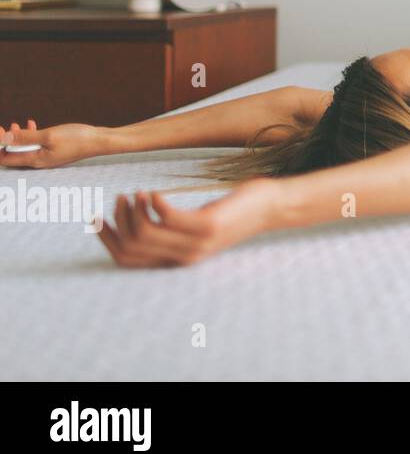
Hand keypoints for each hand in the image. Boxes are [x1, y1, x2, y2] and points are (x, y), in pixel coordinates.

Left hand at [0, 120, 107, 168]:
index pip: (5, 158)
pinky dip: (29, 136)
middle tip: (4, 127)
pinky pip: (35, 146)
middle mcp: (38, 161)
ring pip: (23, 149)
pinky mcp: (52, 151)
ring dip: (17, 138)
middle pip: (12, 155)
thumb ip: (25, 138)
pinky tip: (32, 124)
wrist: (99, 141)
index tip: (0, 130)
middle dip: (5, 142)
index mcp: (35, 160)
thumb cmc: (77, 139)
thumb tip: (4, 138)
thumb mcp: (49, 136)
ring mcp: (46, 157)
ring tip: (15, 124)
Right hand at [97, 181, 277, 268]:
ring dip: (133, 210)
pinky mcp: (207, 225)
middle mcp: (184, 257)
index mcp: (176, 260)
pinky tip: (153, 192)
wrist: (269, 208)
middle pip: (131, 247)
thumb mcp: (194, 224)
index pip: (128, 259)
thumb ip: (169, 229)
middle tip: (120, 199)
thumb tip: (136, 219)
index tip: (96, 218)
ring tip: (136, 193)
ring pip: (145, 232)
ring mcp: (196, 243)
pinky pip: (168, 217)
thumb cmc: (230, 212)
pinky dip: (154, 203)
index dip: (107, 240)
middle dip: (117, 222)